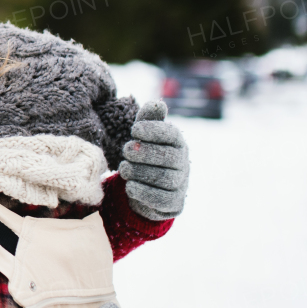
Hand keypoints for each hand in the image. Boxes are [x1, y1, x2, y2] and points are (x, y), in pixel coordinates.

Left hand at [118, 100, 188, 220]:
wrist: (147, 187)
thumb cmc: (145, 155)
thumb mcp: (144, 136)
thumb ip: (149, 119)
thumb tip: (156, 104)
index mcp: (177, 143)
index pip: (172, 135)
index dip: (154, 131)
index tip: (134, 129)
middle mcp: (183, 163)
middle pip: (169, 158)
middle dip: (145, 153)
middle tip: (126, 151)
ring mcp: (180, 184)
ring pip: (164, 179)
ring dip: (141, 172)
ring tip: (124, 169)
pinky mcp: (173, 203)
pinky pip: (162, 199)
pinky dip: (143, 192)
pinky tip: (130, 186)